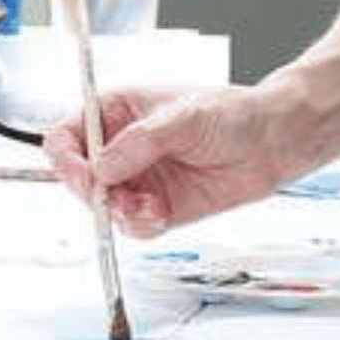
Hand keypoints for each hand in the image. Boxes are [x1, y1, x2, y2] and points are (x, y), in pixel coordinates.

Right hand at [41, 83, 288, 237]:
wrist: (273, 143)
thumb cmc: (233, 115)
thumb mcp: (184, 118)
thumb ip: (140, 142)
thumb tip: (102, 167)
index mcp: (117, 114)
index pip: (67, 136)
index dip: (66, 157)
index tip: (82, 172)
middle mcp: (122, 149)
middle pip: (79, 178)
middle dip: (92, 190)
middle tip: (110, 195)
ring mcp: (139, 180)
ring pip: (103, 206)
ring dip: (118, 211)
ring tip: (147, 205)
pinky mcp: (158, 208)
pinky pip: (132, 225)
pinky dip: (140, 224)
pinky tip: (160, 214)